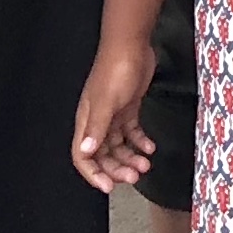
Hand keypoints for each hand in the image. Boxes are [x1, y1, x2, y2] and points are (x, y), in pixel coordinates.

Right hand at [72, 34, 158, 191]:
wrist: (132, 45)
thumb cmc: (116, 70)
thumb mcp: (107, 101)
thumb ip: (97, 128)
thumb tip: (85, 152)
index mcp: (87, 122)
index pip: (83, 157)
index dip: (94, 174)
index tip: (109, 187)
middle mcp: (98, 121)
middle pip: (103, 155)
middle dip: (117, 168)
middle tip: (135, 176)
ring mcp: (113, 115)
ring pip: (119, 145)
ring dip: (130, 157)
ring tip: (146, 164)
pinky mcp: (128, 107)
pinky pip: (132, 131)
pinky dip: (140, 141)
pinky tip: (150, 147)